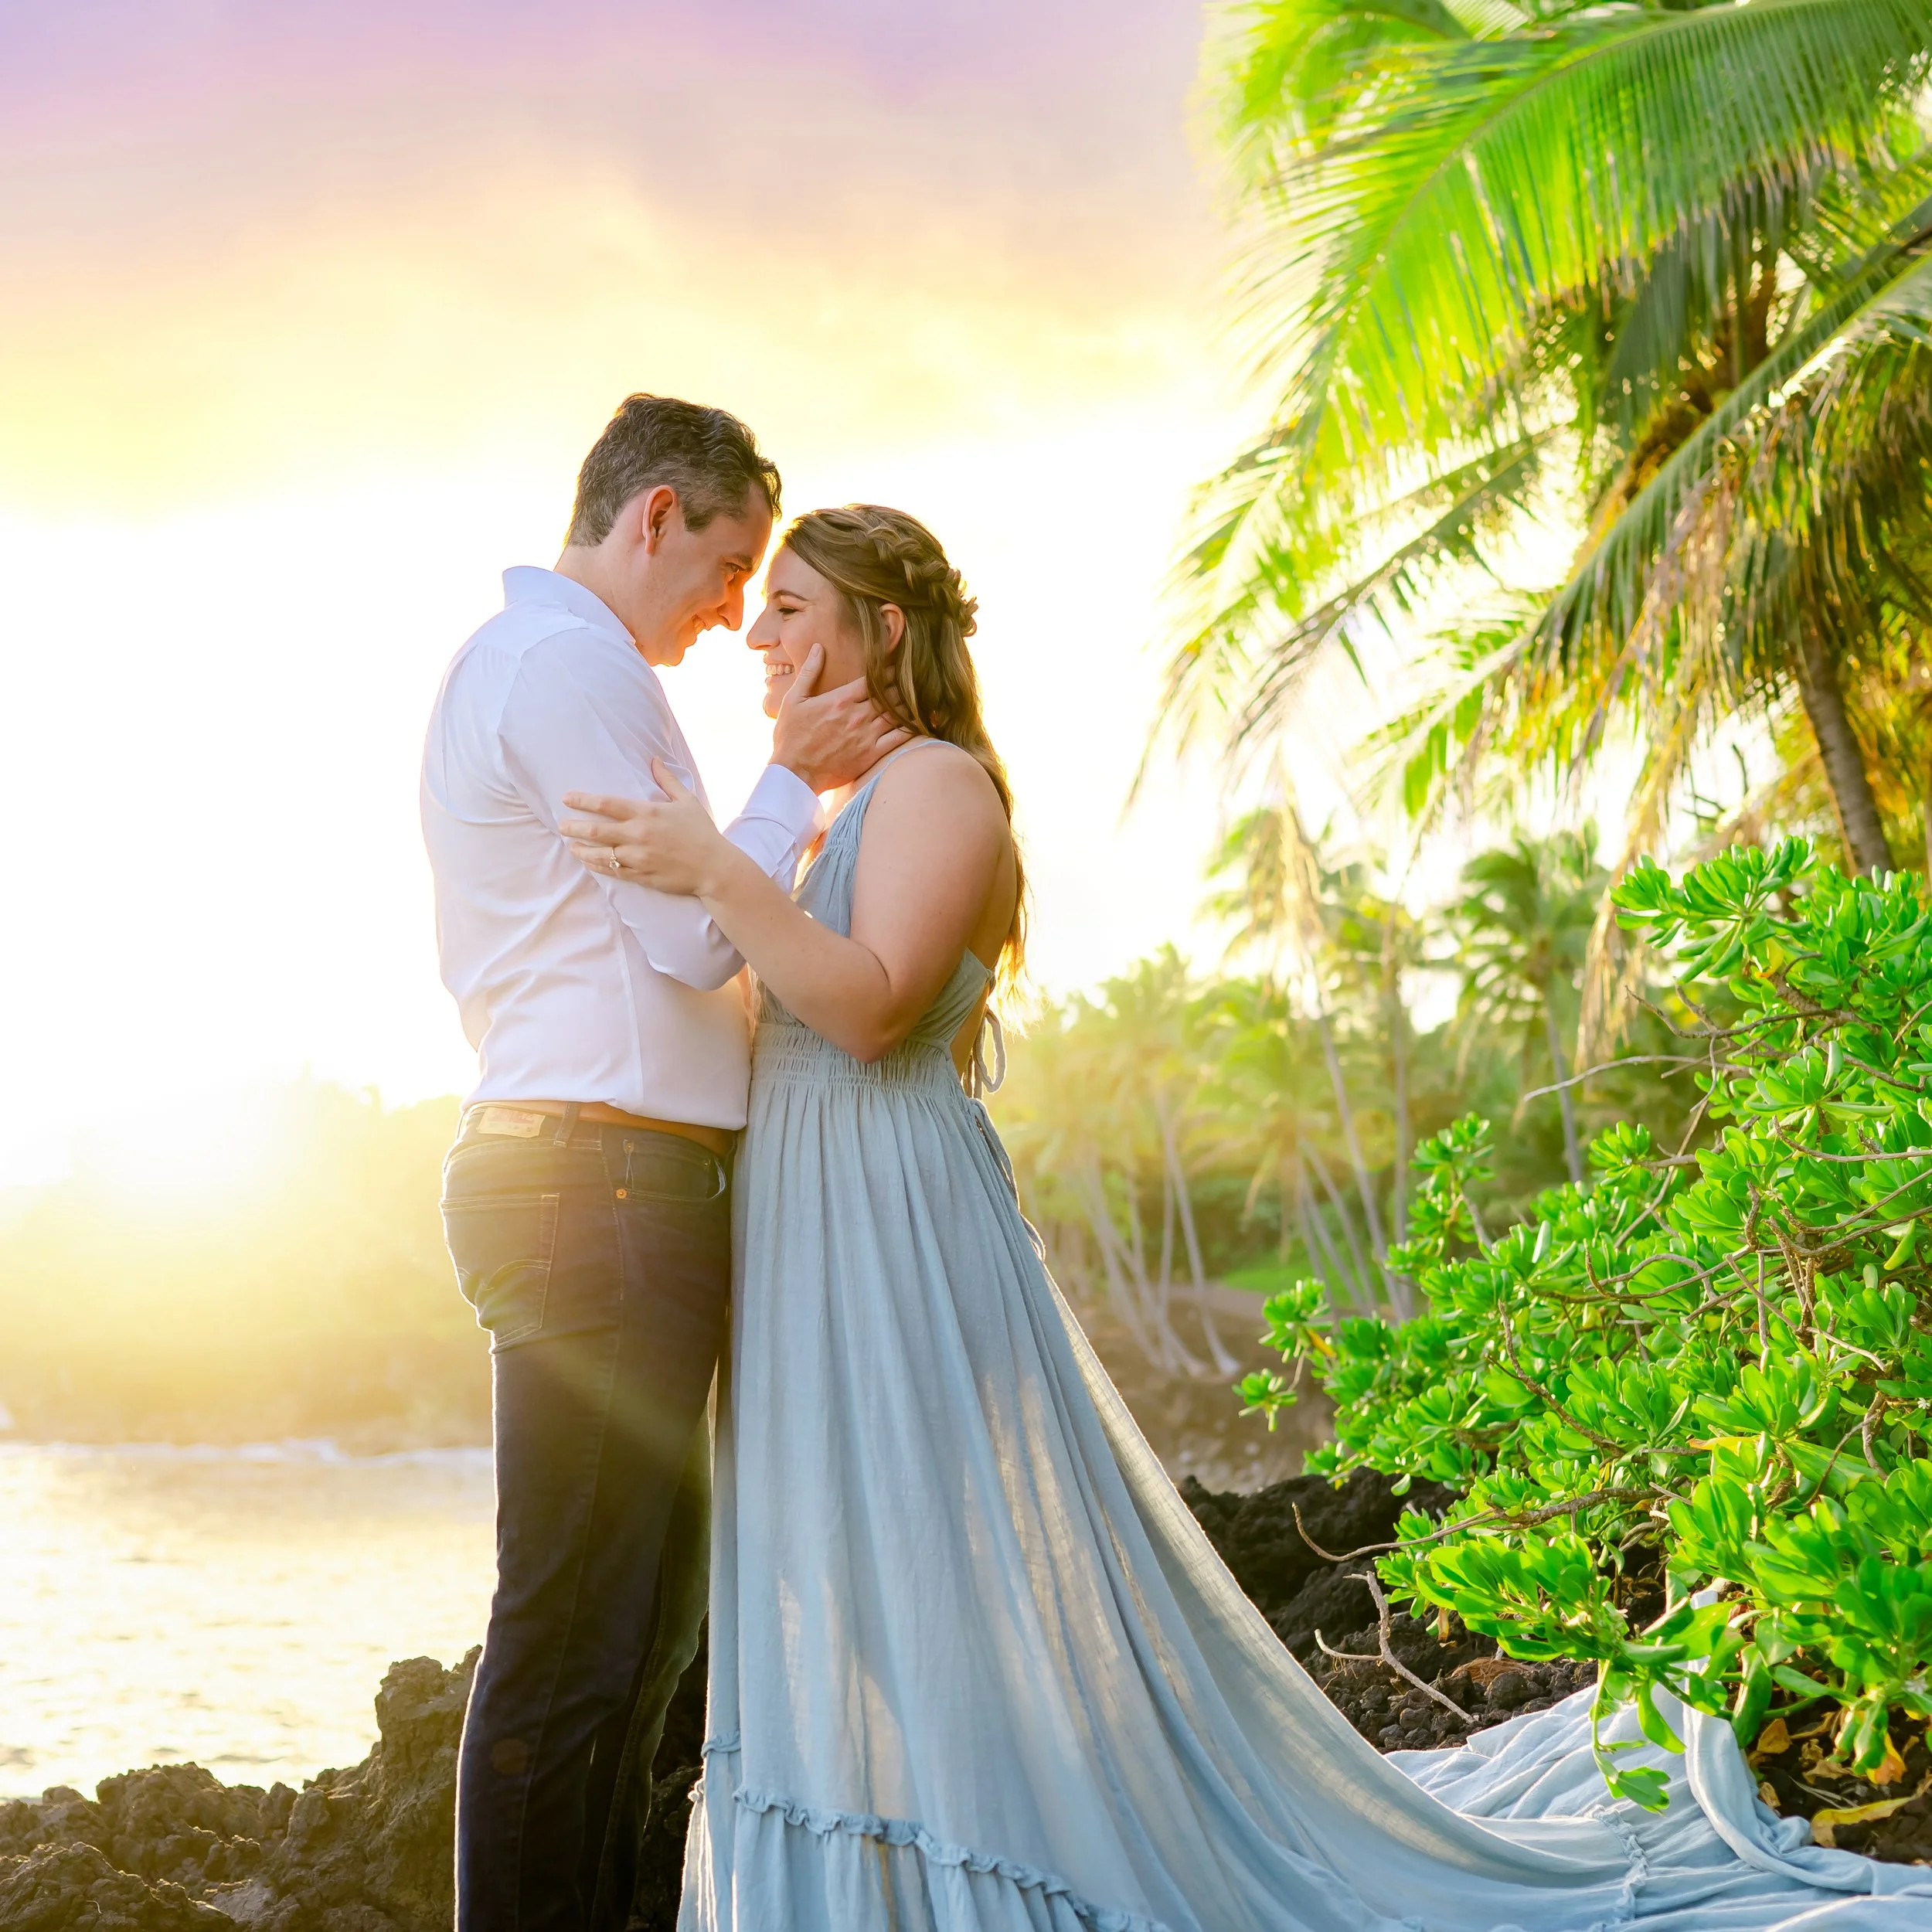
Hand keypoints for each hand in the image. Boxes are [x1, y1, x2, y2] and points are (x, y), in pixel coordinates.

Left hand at [561, 763, 729, 896]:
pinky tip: (589, 862)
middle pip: (596, 830)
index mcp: (647, 813)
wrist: (714, 869)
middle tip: (562, 825)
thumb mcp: (687, 801)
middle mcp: (638, 835)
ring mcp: (637, 858)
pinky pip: (612, 871)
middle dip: (574, 827)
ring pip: (600, 854)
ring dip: (581, 849)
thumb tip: (655, 760)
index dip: (583, 800)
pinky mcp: (641, 876)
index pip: (606, 804)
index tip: (567, 798)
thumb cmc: (702, 833)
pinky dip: (598, 866)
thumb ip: (667, 780)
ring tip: (571, 845)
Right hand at [770, 644, 908, 790]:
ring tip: (917, 698)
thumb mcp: (793, 700)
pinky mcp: (871, 754)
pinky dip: (910, 728)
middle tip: (911, 680)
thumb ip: (809, 672)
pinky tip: (917, 722)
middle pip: (890, 695)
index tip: (897, 666)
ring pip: (897, 714)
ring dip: (908, 705)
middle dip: (902, 686)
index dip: (888, 671)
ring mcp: (866, 736)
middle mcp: (857, 716)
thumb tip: (818, 647)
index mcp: (840, 700)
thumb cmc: (790, 736)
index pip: (873, 680)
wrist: (794, 773)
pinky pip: (899, 738)